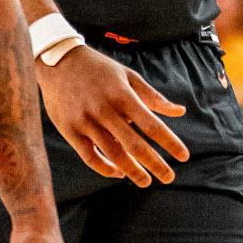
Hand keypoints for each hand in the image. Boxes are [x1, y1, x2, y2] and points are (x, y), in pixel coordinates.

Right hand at [39, 45, 187, 186]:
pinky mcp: (69, 130)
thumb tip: (180, 111)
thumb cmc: (99, 69)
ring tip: (146, 181)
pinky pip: (89, 157)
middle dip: (155, 164)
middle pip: (134, 144)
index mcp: (122, 95)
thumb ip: (153, 96)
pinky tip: (118, 172)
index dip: (169, 142)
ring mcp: (86, 121)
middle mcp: (104, 109)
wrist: (58, 61)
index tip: (184, 156)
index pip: (151, 125)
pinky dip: (105, 168)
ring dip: (132, 171)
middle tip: (169, 178)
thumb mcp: (128, 76)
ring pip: (113, 154)